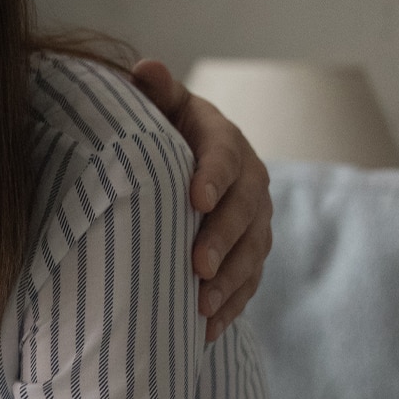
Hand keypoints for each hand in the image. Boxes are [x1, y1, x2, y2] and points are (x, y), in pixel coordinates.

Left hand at [132, 59, 272, 341]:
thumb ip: (155, 92)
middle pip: (243, 211)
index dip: (212, 176)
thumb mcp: (160, 108)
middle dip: (222, 240)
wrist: (183, 155)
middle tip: (197, 267)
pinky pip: (248, 281)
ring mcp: (253, 218)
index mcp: (223, 140)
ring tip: (201, 306)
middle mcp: (247, 179)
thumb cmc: (162, 131)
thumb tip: (145, 68)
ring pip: (251, 252)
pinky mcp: (249, 250)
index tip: (195, 200)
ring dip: (229, 281)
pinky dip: (230, 306)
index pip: (222, 155)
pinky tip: (206, 330)